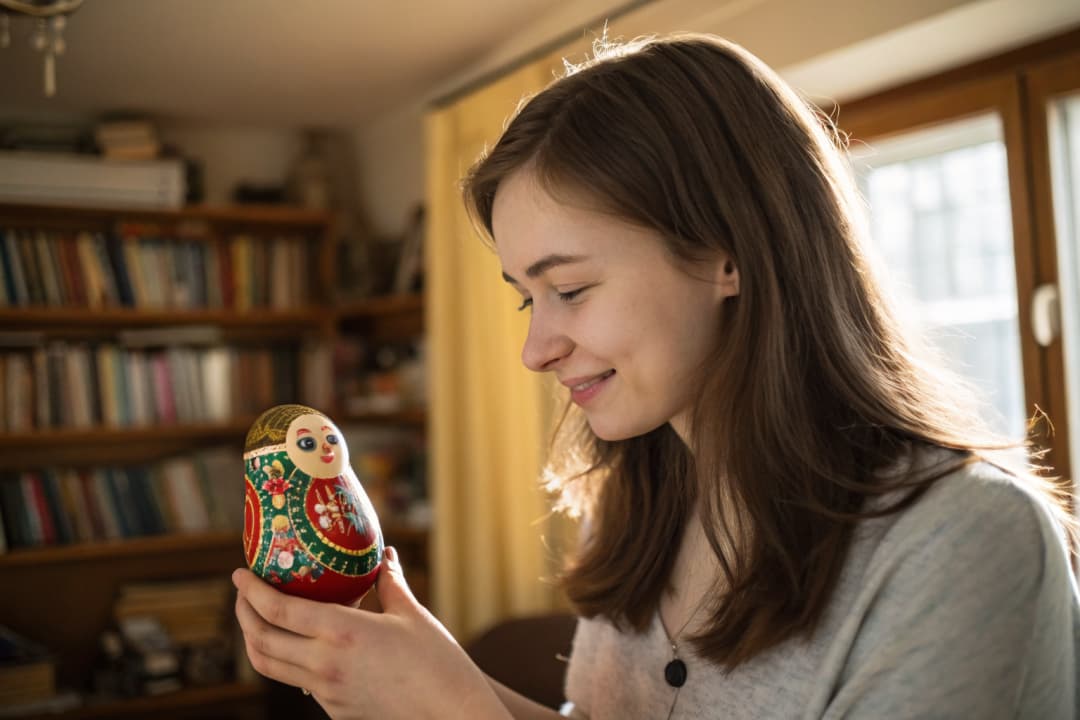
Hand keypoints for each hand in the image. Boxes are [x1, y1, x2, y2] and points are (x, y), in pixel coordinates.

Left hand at [233, 547, 509, 719]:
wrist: (451, 715)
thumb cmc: (438, 662)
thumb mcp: (412, 615)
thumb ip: (391, 582)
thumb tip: (386, 555)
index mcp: (342, 633)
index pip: (278, 611)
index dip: (251, 591)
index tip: (239, 573)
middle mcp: (325, 664)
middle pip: (261, 641)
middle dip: (244, 615)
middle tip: (243, 593)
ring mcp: (327, 692)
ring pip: (272, 667)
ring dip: (257, 641)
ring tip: (260, 620)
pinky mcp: (335, 710)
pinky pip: (301, 683)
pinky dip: (289, 661)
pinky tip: (302, 646)